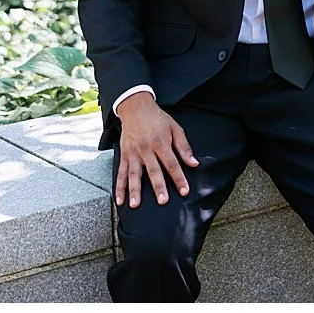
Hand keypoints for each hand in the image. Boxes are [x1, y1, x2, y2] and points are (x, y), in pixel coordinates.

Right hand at [115, 93, 196, 207]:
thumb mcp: (175, 129)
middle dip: (158, 187)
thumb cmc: (158, 119)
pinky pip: (120, 173)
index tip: (184, 191)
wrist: (136, 108)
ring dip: (134, 190)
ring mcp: (133, 153)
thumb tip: (194, 163)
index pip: (172, 164)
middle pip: (153, 171)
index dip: (179, 178)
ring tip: (136, 205)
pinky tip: (120, 200)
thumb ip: (184, 147)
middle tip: (162, 201)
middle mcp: (146, 150)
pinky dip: (119, 187)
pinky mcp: (124, 155)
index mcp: (161, 143)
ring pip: (134, 174)